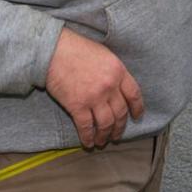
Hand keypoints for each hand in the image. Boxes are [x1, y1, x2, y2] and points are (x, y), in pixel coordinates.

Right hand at [45, 28, 143, 148]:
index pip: (134, 94)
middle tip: (117, 135)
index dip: (137, 108)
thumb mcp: (104, 55)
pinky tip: (88, 143)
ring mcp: (94, 97)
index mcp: (118, 71)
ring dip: (105, 135)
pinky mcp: (77, 105)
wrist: (53, 51)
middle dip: (120, 127)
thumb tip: (118, 88)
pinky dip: (88, 137)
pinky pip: (86, 127)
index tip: (136, 117)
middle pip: (120, 112)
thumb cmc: (77, 49)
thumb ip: (114, 72)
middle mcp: (110, 86)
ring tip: (102, 141)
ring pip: (106, 123)